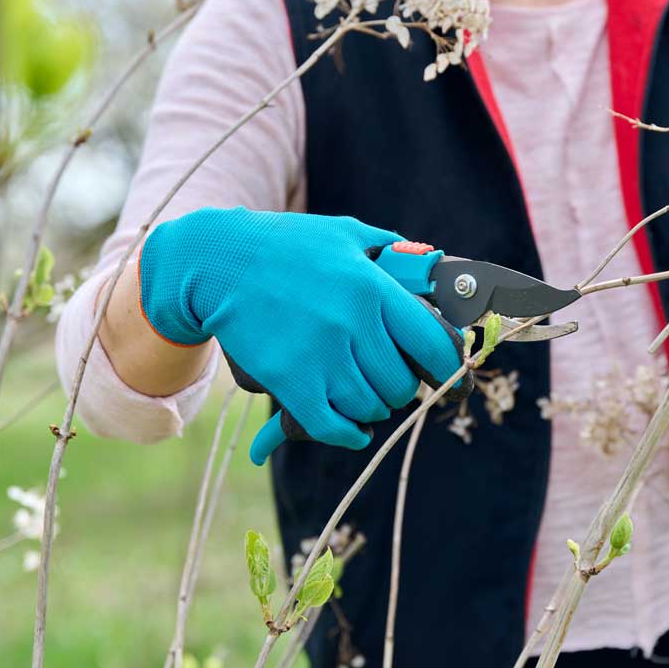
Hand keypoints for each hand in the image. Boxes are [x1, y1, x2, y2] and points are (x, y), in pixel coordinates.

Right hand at [138, 207, 470, 463]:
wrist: (219, 262)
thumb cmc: (286, 244)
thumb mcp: (345, 233)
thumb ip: (392, 250)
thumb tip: (431, 264)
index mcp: (373, 288)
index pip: (433, 343)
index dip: (447, 367)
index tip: (449, 376)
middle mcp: (352, 324)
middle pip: (400, 383)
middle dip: (401, 387)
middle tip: (391, 380)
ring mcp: (320, 355)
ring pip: (370, 406)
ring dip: (373, 407)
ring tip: (367, 395)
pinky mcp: (289, 381)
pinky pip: (332, 425)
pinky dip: (349, 434)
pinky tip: (355, 429)